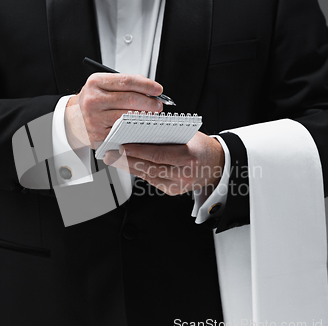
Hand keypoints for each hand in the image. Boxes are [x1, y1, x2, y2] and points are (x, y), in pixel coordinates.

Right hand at [64, 73, 163, 149]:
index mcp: (96, 83)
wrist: (76, 118)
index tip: (158, 89)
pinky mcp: (99, 136)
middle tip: (158, 105)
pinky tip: (141, 126)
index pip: (127, 82)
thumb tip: (151, 90)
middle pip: (129, 100)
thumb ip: (127, 84)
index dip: (146, 85)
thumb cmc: (95, 100)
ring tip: (151, 115)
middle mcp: (93, 100)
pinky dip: (135, 129)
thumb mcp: (105, 85)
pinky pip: (123, 132)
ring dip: (144, 116)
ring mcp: (95, 119)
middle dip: (149, 102)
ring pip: (127, 117)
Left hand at [103, 132, 224, 195]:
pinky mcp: (173, 191)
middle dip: (127, 161)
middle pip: (149, 167)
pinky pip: (152, 181)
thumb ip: (167, 135)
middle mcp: (184, 174)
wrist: (216, 165)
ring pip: (148, 175)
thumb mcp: (188, 136)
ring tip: (115, 159)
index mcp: (189, 157)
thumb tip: (140, 131)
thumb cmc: (201, 147)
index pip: (157, 154)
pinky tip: (129, 165)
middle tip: (110, 154)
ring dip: (129, 167)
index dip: (137, 151)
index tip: (122, 146)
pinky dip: (140, 172)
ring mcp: (178, 185)